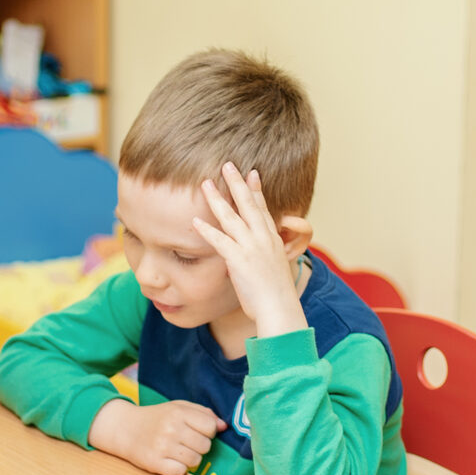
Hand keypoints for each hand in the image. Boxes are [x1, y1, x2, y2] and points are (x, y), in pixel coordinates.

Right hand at [88, 398, 225, 474]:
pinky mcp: (155, 463)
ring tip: (177, 451)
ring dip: (190, 458)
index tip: (196, 431)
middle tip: (185, 441)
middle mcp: (170, 428)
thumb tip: (224, 426)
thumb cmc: (156, 418)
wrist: (124, 428)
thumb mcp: (177, 407)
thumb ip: (203, 413)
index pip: (211, 427)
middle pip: (205, 445)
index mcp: (178, 412)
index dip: (207, 431)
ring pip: (196, 460)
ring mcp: (162, 447)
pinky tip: (169, 460)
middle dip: (198, 445)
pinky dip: (178, 468)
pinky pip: (181, 472)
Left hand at [193, 163, 308, 338]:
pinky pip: (220, 242)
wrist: (280, 310)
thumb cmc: (274, 295)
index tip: (251, 172)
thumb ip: (259, 257)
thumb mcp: (271, 269)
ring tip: (204, 183)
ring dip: (217, 199)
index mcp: (272, 239)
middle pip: (248, 205)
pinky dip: (207, 231)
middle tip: (227, 164)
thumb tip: (248, 256)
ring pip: (232, 218)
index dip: (255, 189)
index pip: (262, 208)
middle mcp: (264, 239)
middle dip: (237, 183)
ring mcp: (252, 248)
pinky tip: (194, 221)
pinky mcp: (240, 261)